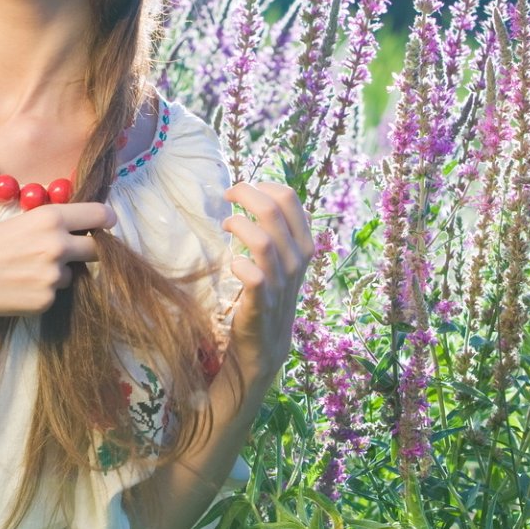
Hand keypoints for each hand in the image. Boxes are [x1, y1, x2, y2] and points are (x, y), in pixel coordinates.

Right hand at [0, 201, 116, 316]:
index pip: (100, 215)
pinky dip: (42, 292)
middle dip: (88, 251)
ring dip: (58, 273)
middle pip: (98, 250)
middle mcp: (57, 245)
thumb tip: (83, 233)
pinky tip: (17, 287)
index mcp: (50, 217)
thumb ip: (53, 226)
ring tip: (23, 271)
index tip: (106, 225)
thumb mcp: (20, 222)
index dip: (105, 221)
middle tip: (70, 252)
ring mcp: (53, 276)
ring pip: (73, 274)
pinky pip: (55, 295)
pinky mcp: (45, 301)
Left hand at [219, 181, 315, 395]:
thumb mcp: (283, 259)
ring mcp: (281, 284)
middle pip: (273, 211)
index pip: (289, 199)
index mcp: (304, 244)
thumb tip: (263, 192)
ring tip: (225, 225)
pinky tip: (232, 263)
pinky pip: (255, 277)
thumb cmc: (269, 293)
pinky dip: (240, 265)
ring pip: (264, 241)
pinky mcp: (262, 305)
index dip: (263, 185)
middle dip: (246, 194)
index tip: (244, 188)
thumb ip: (279, 229)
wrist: (267, 343)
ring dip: (239, 225)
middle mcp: (296, 261)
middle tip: (227, 195)